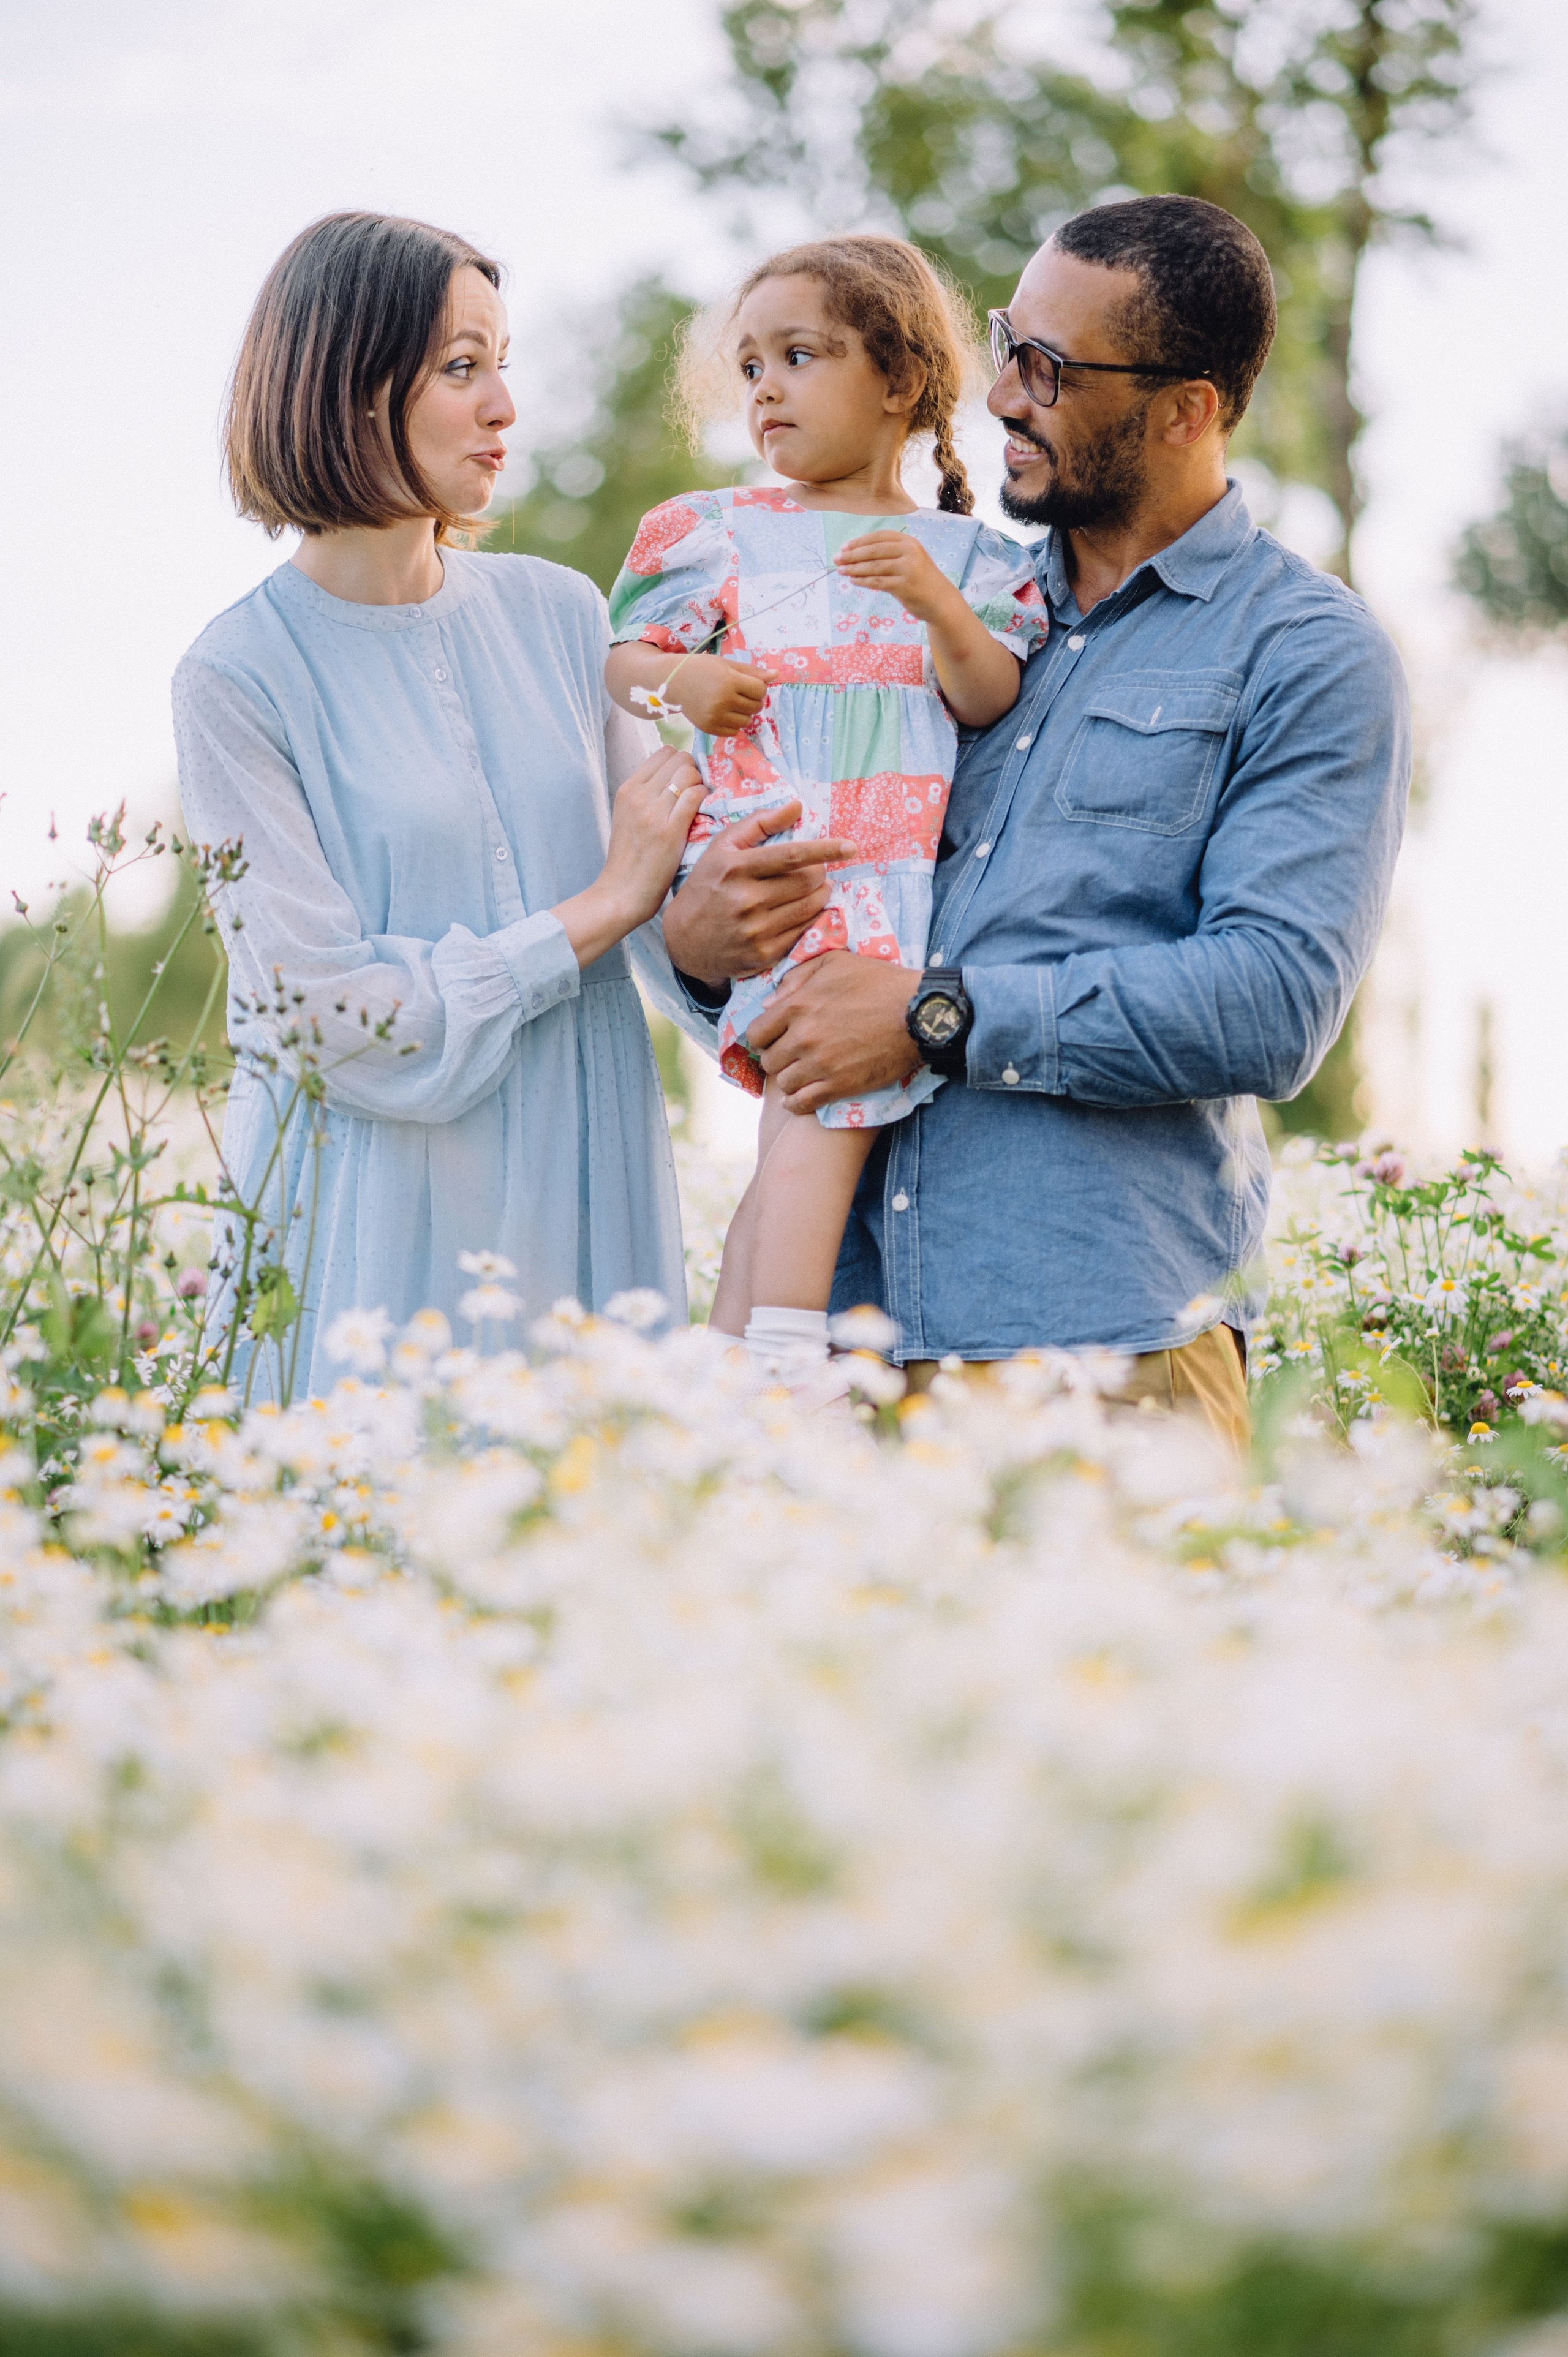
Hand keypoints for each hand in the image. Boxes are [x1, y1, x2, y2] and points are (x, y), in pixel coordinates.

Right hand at [553, 746, 702, 968]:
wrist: (621, 892)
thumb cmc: (631, 860)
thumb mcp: (629, 818)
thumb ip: (648, 795)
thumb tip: (677, 779)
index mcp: (628, 788)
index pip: (665, 752)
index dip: (682, 765)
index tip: (686, 785)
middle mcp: (638, 794)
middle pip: (680, 757)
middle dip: (694, 772)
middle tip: (696, 797)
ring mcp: (653, 810)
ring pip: (689, 772)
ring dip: (701, 786)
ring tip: (698, 808)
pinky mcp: (669, 829)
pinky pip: (696, 795)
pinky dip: (705, 800)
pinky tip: (702, 817)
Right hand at [662, 802, 859, 987]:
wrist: (683, 940)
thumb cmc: (707, 885)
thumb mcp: (722, 848)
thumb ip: (759, 823)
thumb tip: (797, 806)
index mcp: (736, 868)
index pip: (792, 855)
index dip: (826, 849)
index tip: (850, 847)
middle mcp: (746, 900)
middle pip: (808, 882)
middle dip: (820, 873)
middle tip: (815, 872)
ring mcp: (756, 930)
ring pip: (811, 907)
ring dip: (820, 895)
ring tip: (811, 889)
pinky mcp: (764, 954)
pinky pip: (804, 931)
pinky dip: (810, 918)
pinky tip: (801, 911)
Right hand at [670, 653, 772, 736]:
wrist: (673, 682)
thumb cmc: (702, 669)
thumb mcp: (727, 665)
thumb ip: (752, 672)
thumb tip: (777, 675)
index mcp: (729, 681)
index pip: (760, 690)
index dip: (757, 687)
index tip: (747, 683)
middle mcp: (723, 700)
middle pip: (756, 707)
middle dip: (752, 700)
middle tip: (738, 693)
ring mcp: (716, 716)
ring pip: (747, 721)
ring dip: (743, 713)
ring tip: (730, 702)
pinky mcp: (709, 728)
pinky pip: (734, 731)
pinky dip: (733, 723)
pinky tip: (723, 712)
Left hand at [746, 951, 924, 1113]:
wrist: (919, 1013)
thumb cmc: (879, 982)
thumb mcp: (835, 962)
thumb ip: (797, 977)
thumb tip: (769, 1002)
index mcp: (797, 1006)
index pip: (756, 1032)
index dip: (764, 1036)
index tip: (775, 1037)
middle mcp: (803, 1037)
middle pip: (769, 1060)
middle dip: (777, 1057)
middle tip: (792, 1055)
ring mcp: (821, 1064)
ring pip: (784, 1083)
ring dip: (790, 1079)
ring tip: (801, 1074)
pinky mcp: (840, 1085)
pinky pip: (802, 1103)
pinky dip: (797, 1103)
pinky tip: (800, 1098)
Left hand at [834, 532, 958, 625]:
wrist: (940, 601)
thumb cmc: (920, 580)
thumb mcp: (909, 559)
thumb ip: (889, 554)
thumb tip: (856, 554)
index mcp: (909, 542)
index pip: (879, 537)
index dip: (860, 541)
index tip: (844, 547)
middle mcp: (909, 552)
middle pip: (874, 550)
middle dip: (852, 555)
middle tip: (837, 559)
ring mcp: (907, 569)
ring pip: (874, 566)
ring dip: (854, 569)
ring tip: (841, 571)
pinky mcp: (904, 586)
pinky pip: (877, 582)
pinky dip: (863, 581)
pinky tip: (853, 581)